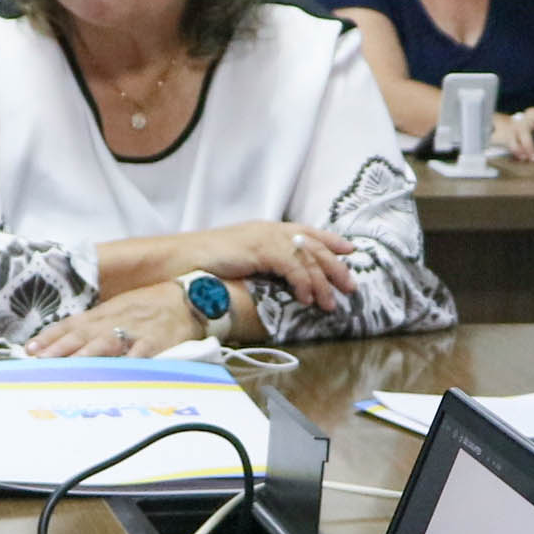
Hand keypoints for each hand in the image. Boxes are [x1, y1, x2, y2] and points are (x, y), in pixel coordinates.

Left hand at [26, 282, 207, 358]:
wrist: (190, 298)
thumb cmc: (153, 306)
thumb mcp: (121, 309)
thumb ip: (96, 324)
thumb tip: (68, 342)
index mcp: (107, 312)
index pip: (73, 323)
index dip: (51, 336)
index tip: (30, 349)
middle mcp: (117, 319)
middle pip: (84, 334)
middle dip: (61, 348)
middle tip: (40, 360)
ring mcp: (137, 330)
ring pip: (107, 343)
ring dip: (87, 356)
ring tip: (69, 368)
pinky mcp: (158, 341)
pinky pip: (141, 354)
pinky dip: (128, 364)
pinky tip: (115, 373)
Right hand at [198, 220, 355, 312]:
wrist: (182, 257)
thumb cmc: (207, 262)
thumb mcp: (242, 259)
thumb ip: (263, 263)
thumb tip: (280, 279)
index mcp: (268, 229)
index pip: (307, 231)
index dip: (331, 240)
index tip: (350, 250)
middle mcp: (271, 229)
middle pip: (315, 245)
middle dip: (336, 267)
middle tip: (351, 287)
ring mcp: (266, 237)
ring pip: (308, 258)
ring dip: (322, 283)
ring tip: (330, 304)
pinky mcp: (261, 249)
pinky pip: (293, 267)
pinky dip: (303, 284)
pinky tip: (305, 300)